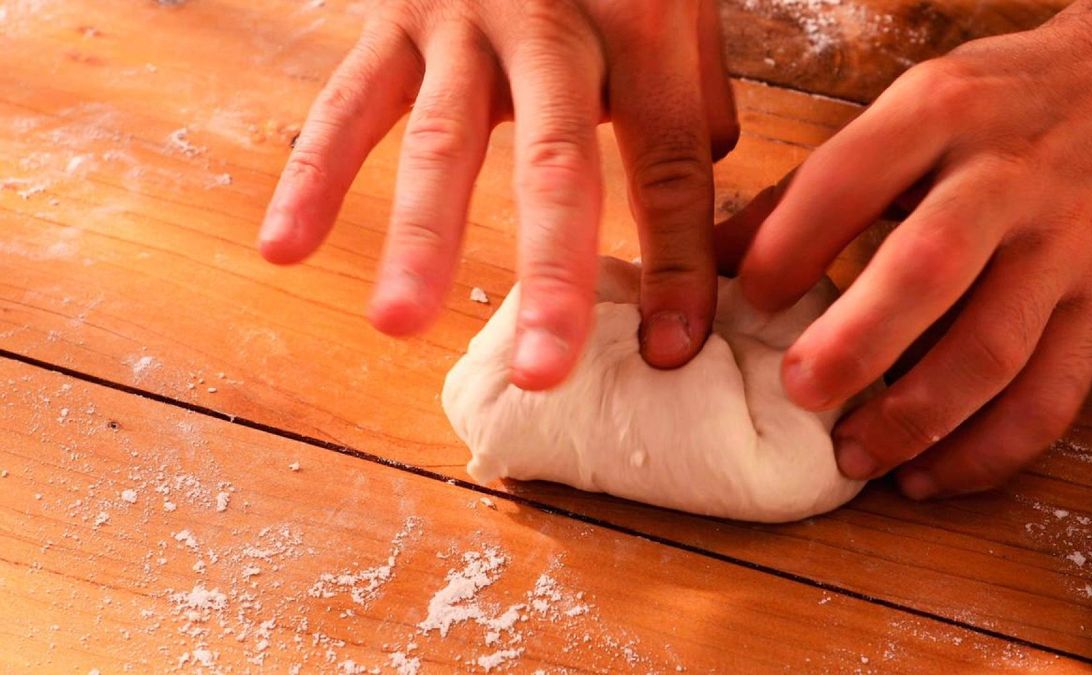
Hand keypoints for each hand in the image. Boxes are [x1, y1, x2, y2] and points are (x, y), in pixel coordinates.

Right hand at [258, 0, 738, 388]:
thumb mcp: (673, 1)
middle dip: (551, 274)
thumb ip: (688, 95)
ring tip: (397, 324)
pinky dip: (313, 173)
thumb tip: (697, 191)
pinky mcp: (394, 15)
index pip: (668, 165)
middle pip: (559, 164)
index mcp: (642, 25)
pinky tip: (283, 246)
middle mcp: (554, 23)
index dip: (678, 262)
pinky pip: (348, 101)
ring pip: (442, 139)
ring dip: (419, 236)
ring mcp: (464, 18)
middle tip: (542, 371)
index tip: (674, 350)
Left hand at [716, 0, 1091, 498]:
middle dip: (856, 342)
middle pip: (927, 267)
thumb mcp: (900, 114)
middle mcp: (1005, 177)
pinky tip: (927, 474)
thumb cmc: (990, 112)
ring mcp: (1063, 246)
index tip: (745, 300)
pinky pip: (1049, 399)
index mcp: (937, 113)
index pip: (849, 179)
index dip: (790, 246)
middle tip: (799, 391)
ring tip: (853, 454)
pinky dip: (985, 453)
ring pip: (992, 350)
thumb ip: (806, 192)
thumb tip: (714, 264)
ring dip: (914, 419)